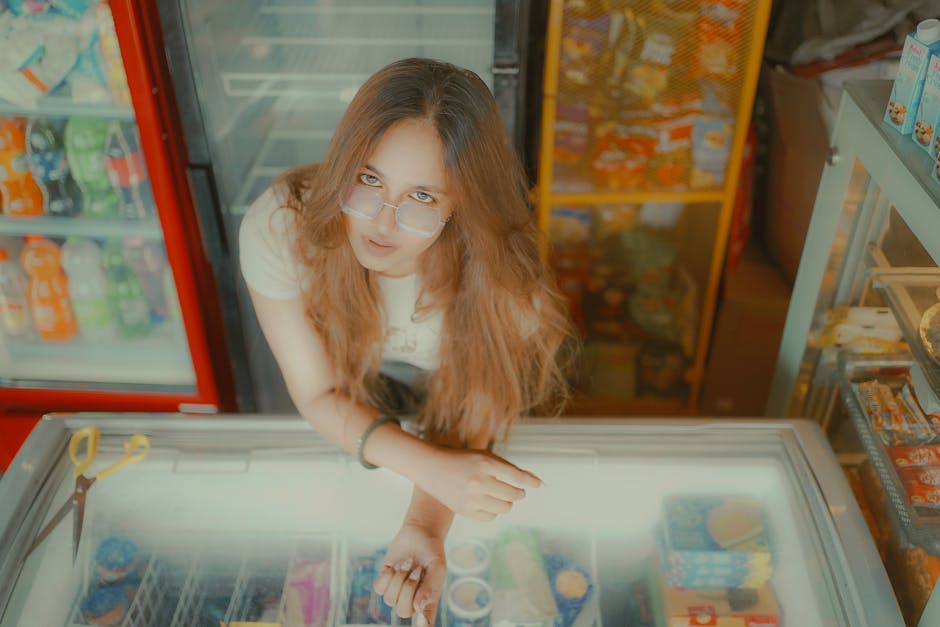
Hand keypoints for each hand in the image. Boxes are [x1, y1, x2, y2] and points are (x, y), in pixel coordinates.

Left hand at [373, 521, 446, 625]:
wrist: (420, 533)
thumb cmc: (432, 552)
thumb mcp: (437, 568)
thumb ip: (430, 588)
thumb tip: (418, 607)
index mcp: (428, 600)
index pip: (425, 621)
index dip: (422, 625)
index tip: (421, 626)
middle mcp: (412, 599)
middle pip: (403, 611)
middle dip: (408, 589)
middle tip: (417, 571)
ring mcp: (397, 590)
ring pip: (390, 598)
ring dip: (399, 578)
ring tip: (408, 563)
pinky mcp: (385, 580)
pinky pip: (379, 588)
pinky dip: (386, 577)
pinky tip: (394, 566)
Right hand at [420, 446, 541, 519]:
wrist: (432, 468)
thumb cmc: (463, 460)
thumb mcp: (485, 457)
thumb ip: (508, 467)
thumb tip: (535, 481)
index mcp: (485, 463)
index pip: (516, 475)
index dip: (530, 481)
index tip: (539, 485)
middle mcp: (479, 481)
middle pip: (513, 494)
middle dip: (518, 493)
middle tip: (516, 491)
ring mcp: (472, 498)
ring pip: (505, 508)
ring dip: (507, 503)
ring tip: (500, 496)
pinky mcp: (465, 511)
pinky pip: (491, 517)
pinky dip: (494, 511)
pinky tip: (488, 503)